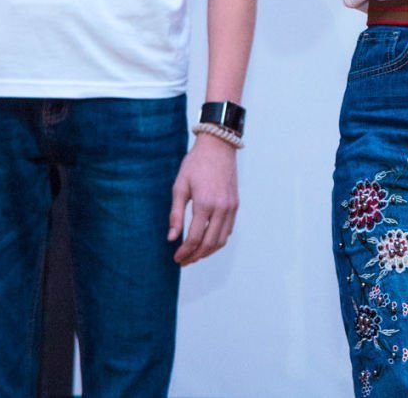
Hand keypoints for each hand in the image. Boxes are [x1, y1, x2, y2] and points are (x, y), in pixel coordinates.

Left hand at [168, 133, 238, 264]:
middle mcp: (221, 208)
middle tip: (183, 261)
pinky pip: (228, 230)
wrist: (218, 146)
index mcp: (205, 204)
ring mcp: (231, 207)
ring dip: (207, 251)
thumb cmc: (195, 164)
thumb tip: (172, 238)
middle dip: (196, 256)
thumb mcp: (179, 187)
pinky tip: (207, 241)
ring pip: (221, 240)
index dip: (185, 252)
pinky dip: (218, 240)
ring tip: (194, 255)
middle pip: (210, 243)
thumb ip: (175, 214)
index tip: (176, 258)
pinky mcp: (235, 205)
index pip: (195, 238)